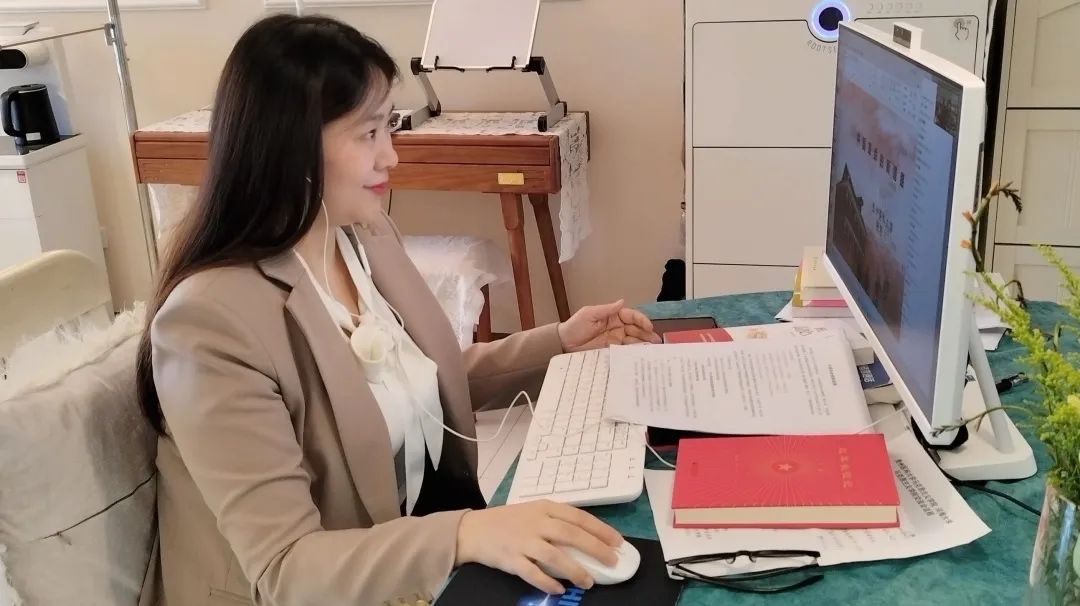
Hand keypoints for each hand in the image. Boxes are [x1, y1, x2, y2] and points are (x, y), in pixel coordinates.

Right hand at [455, 500, 623, 593]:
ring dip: (575, 570)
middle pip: (572, 535)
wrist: (473, 530)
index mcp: (544, 507)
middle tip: (612, 561)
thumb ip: (556, 521)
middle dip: (595, 548)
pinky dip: (548, 582)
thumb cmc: (508, 521)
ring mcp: (523, 541)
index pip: (579, 517)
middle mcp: (536, 522)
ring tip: (589, 581)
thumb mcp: (533, 512)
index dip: (600, 529)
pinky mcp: (511, 559)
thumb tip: (588, 538)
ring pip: (555, 556)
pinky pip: (533, 573)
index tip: (617, 542)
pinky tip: (559, 589)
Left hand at [558, 300, 660, 352]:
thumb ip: (606, 310)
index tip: (648, 326)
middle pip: (636, 329)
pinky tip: (642, 355)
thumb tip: (622, 302)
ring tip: (653, 349)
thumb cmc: (575, 326)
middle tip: (656, 341)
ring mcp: (615, 340)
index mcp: (613, 316)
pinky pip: (626, 351)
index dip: (641, 320)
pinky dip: (634, 352)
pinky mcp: (612, 351)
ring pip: (634, 340)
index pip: (631, 316)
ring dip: (643, 343)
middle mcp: (617, 327)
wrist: (563, 344)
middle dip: (646, 334)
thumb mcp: (589, 314)